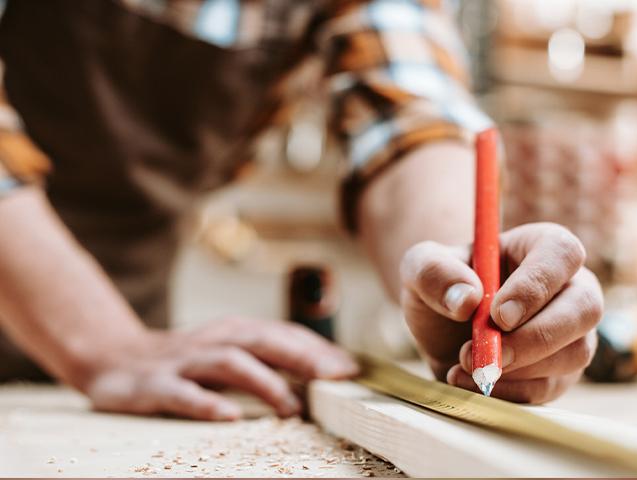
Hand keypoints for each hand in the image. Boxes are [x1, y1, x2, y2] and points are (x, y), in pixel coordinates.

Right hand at [84, 318, 357, 419]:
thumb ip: (267, 358)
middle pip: (263, 341)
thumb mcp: (227, 351)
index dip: (318, 348)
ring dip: (264, 382)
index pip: (283, 334)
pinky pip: (183, 394)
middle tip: (334, 379)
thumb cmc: (186, 359)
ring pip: (229, 363)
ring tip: (291, 406)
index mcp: (234, 331)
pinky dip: (207, 403)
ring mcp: (185, 361)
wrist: (114, 356)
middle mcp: (214, 340)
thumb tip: (320, 371)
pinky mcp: (156, 385)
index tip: (351, 369)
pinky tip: (230, 417)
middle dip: (301, 357)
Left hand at [400, 223, 602, 402]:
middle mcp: (567, 286)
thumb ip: (434, 272)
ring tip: (465, 362)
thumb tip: (467, 299)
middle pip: (584, 308)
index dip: (536, 285)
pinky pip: (549, 388)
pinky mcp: (560, 371)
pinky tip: (468, 382)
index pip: (561, 254)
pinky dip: (508, 391)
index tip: (499, 315)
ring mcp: (570, 331)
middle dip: (536, 337)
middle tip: (491, 354)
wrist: (441, 326)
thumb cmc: (441, 285)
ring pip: (573, 353)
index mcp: (540, 246)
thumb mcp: (420, 266)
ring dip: (519, 368)